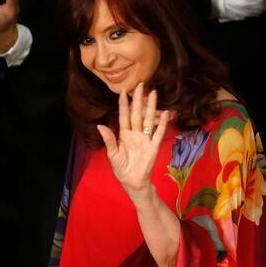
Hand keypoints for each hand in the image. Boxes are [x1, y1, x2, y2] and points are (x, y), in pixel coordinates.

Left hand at [96, 83, 170, 197]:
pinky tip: (165, 113)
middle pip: (137, 114)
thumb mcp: (112, 155)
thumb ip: (109, 140)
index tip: (123, 91)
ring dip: (151, 107)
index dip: (124, 104)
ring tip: (153, 93)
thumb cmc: (121, 168)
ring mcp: (145, 139)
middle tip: (140, 85)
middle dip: (138, 100)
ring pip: (148, 119)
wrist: (132, 181)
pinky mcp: (153, 147)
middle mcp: (135, 134)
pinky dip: (162, 123)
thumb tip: (100, 126)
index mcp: (124, 135)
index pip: (124, 116)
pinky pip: (158, 133)